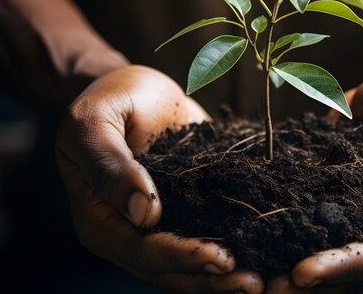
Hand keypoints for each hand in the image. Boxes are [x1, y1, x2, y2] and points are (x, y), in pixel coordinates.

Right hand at [57, 65, 262, 293]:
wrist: (135, 88)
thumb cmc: (108, 99)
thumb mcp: (94, 122)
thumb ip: (110, 165)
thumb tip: (143, 213)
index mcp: (101, 220)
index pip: (142, 250)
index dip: (182, 257)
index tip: (222, 259)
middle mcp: (131, 233)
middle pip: (172, 270)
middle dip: (213, 280)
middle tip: (256, 284)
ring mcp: (163, 225)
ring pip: (194, 264)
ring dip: (228, 276)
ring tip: (266, 279)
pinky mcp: (190, 210)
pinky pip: (212, 235)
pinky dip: (238, 247)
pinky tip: (269, 251)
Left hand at [267, 68, 362, 293]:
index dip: (344, 266)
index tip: (303, 272)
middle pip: (355, 268)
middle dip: (313, 282)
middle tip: (267, 289)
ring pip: (332, 256)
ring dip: (295, 269)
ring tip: (255, 280)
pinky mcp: (343, 206)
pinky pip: (317, 228)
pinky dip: (292, 239)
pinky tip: (260, 245)